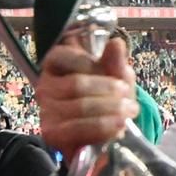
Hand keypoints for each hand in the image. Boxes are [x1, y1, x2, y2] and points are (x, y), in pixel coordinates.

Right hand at [35, 38, 138, 157]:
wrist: (108, 128)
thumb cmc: (109, 94)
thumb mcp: (117, 75)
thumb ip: (115, 60)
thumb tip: (116, 43)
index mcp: (57, 62)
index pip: (67, 56)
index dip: (94, 66)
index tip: (118, 79)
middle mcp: (45, 84)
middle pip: (76, 84)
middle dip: (108, 91)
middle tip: (129, 99)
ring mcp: (46, 109)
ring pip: (79, 106)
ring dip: (110, 110)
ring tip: (128, 112)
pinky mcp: (51, 132)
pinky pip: (76, 129)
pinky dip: (101, 127)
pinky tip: (118, 127)